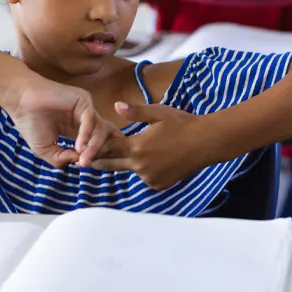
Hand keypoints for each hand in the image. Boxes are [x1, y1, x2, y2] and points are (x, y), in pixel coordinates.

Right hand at [4, 79, 120, 168]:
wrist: (19, 101)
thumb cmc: (29, 123)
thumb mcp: (45, 149)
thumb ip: (61, 159)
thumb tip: (79, 162)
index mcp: (77, 130)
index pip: (94, 144)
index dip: (92, 156)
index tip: (82, 167)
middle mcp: (84, 119)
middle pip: (101, 137)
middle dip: (97, 153)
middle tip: (86, 165)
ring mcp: (85, 109)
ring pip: (99, 130)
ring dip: (93, 147)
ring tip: (83, 160)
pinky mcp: (83, 100)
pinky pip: (91, 120)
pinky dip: (86, 135)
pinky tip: (78, 147)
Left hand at [90, 102, 211, 190]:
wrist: (206, 142)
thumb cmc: (182, 123)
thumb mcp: (158, 113)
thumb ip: (135, 112)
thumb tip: (115, 106)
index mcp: (136, 148)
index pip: (110, 149)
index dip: (98, 147)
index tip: (85, 148)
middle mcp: (140, 166)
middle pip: (113, 165)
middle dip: (101, 162)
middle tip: (87, 163)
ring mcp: (150, 178)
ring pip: (132, 171)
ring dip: (129, 164)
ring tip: (130, 156)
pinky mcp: (160, 185)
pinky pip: (147, 178)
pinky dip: (146, 171)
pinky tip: (155, 161)